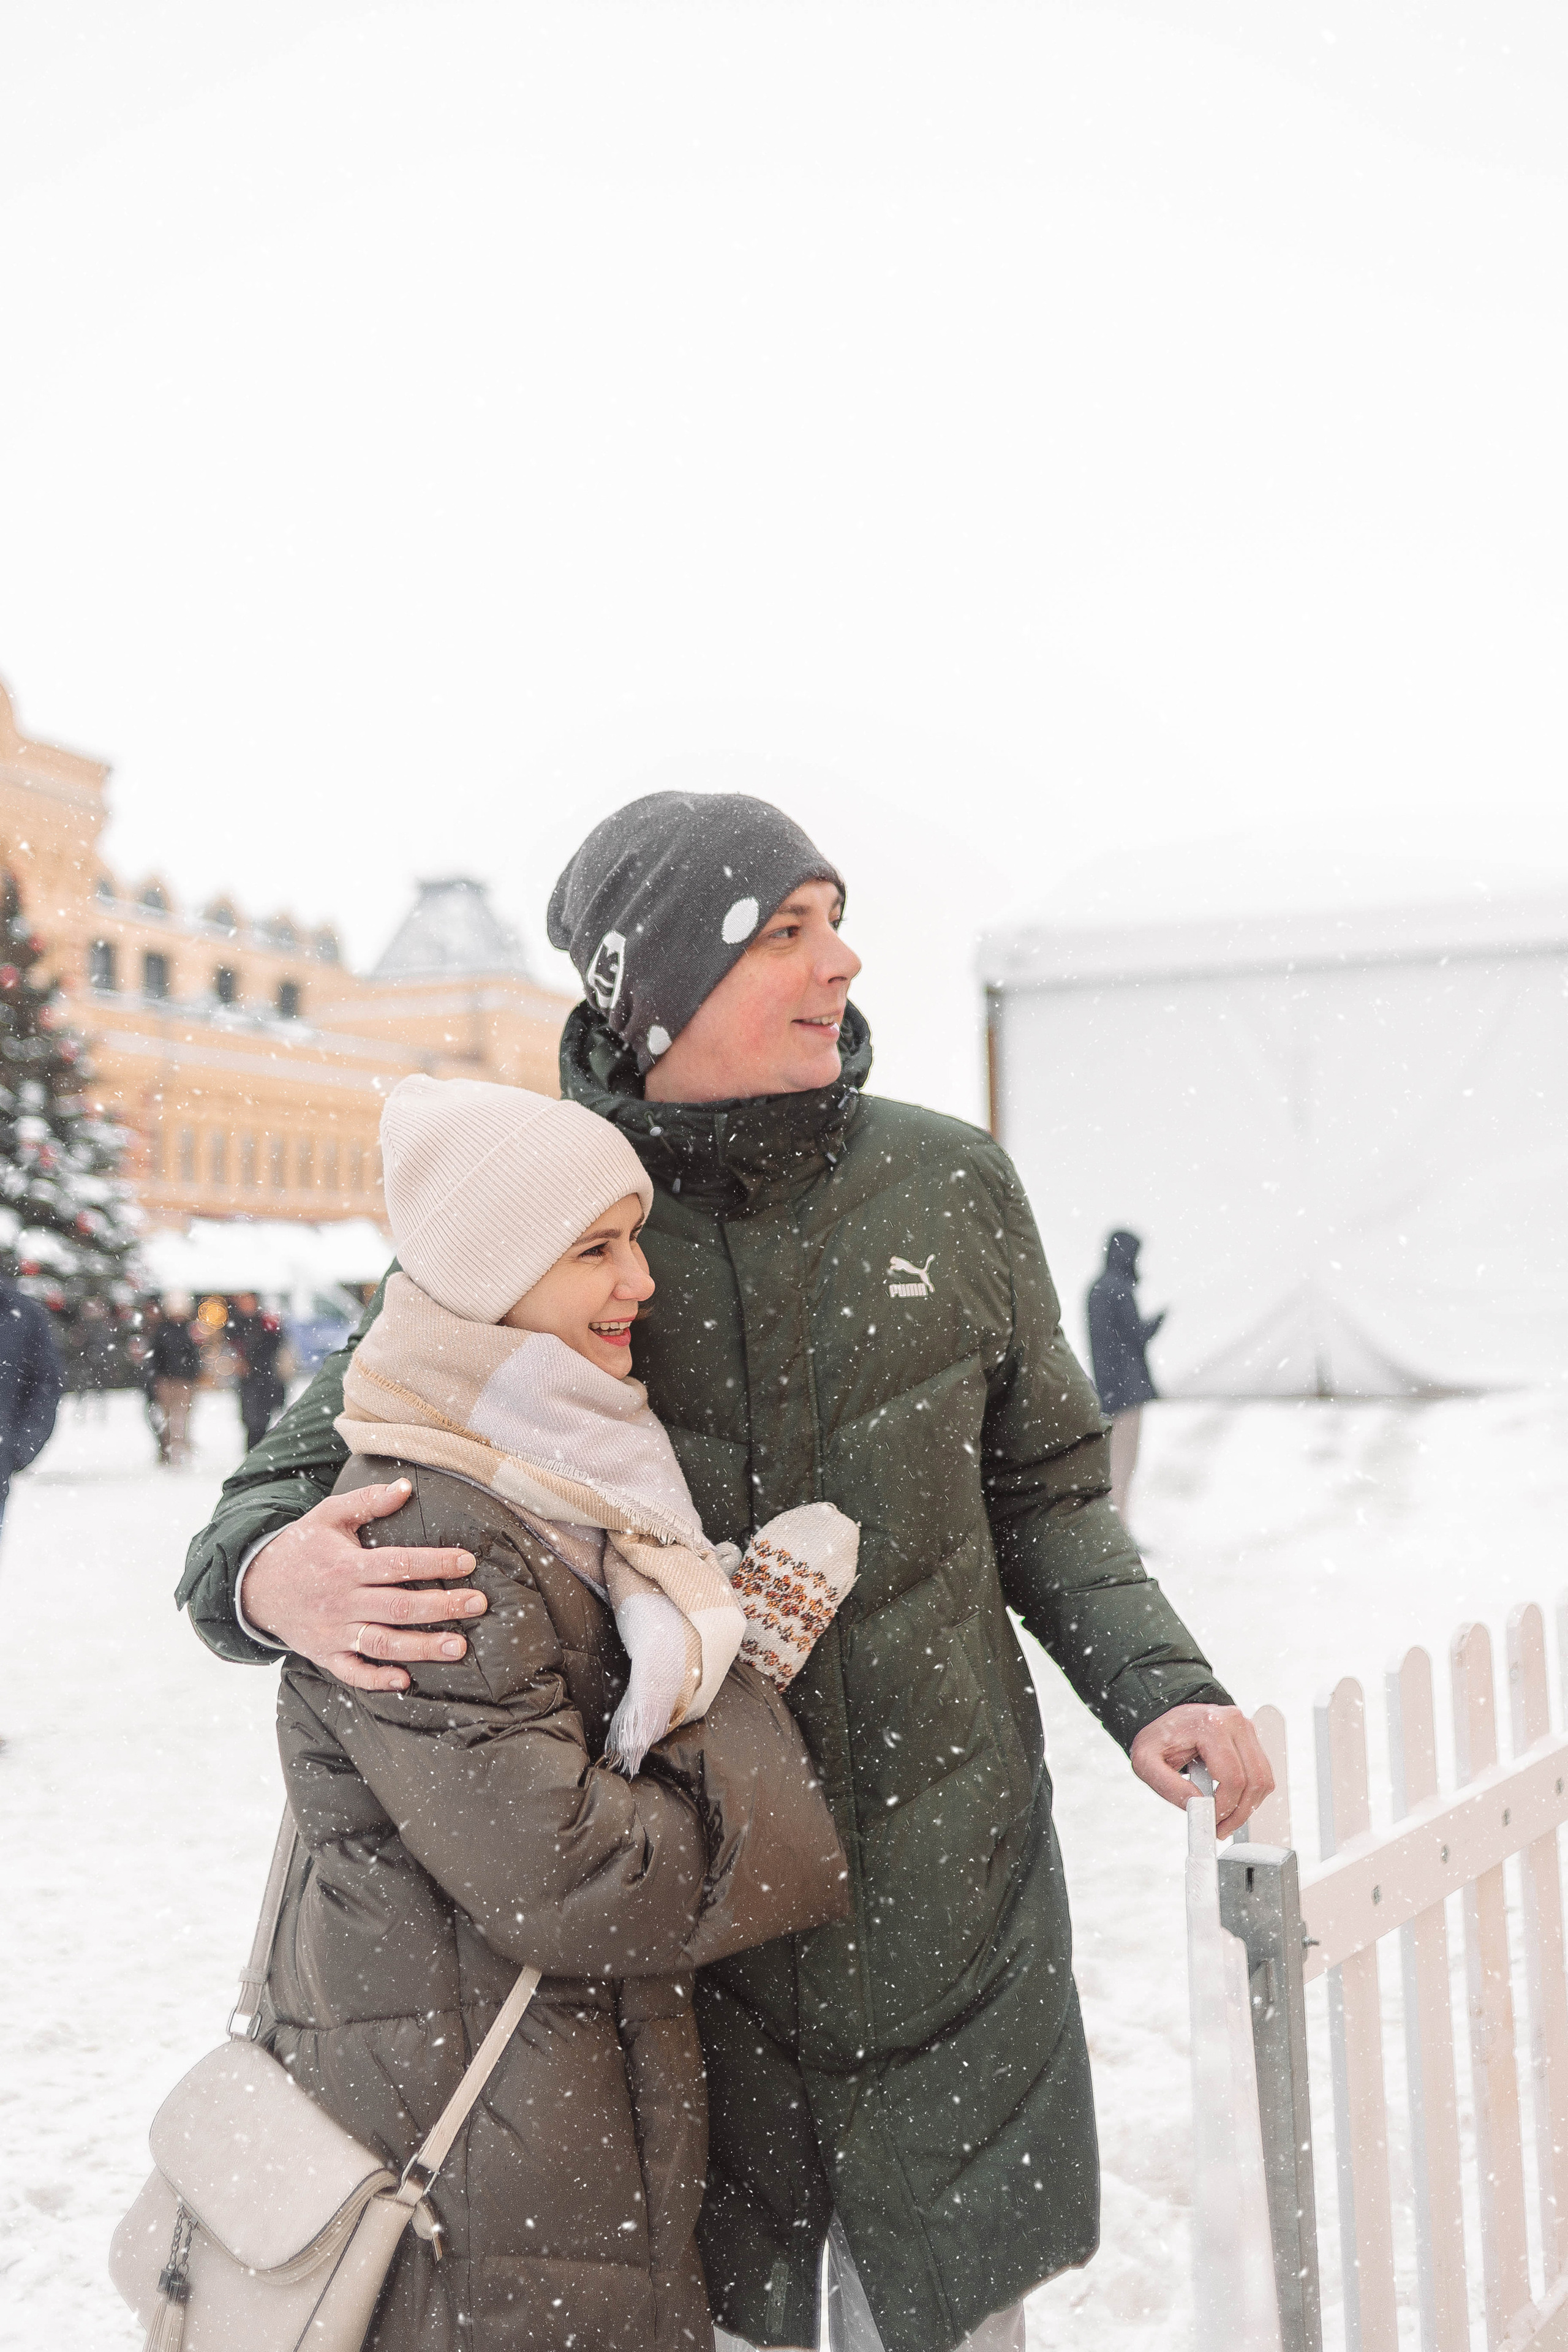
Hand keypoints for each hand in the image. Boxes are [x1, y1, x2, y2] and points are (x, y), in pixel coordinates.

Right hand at [243, 1481, 485, 1692]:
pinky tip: (405, 1680)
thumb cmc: (301, 1547)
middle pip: (397, 1607)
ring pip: (382, 1643)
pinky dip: (376, 1679)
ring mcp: (333, 1632)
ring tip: (459, 1647)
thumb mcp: (327, 1515)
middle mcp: (342, 1602)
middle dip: (441, 1607)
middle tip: (478, 1604)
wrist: (255, 1586)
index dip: (434, 1563)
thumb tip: (405, 1486)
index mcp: (346, 1565)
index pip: (397, 1564)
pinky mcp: (325, 1655)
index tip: (467, 1561)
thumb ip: (366, 1501)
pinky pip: (352, 1672)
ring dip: (421, 1648)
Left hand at [1129, 1703, 1273, 1839]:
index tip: (1210, 1821)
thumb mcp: (1146, 1762)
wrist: (1165, 1720)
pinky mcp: (1250, 1738)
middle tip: (1220, 1829)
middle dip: (1239, 1813)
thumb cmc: (1157, 1739)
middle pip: (1254, 1780)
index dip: (1225, 1807)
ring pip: (1263, 1780)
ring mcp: (1246, 1728)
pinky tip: (1232, 1804)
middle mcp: (1234, 1722)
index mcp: (1211, 1725)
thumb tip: (1197, 1806)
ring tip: (1225, 1821)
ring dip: (1248, 1807)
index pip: (1233, 1778)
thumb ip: (1168, 1786)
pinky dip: (1251, 1795)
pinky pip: (1262, 1774)